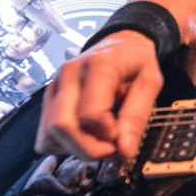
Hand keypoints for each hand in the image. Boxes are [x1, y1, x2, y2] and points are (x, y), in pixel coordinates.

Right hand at [35, 30, 163, 158]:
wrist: (120, 44)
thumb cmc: (136, 62)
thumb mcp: (150, 83)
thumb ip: (137, 116)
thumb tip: (125, 151)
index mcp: (98, 66)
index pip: (90, 114)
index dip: (107, 136)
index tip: (123, 141)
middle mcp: (69, 74)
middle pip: (63, 125)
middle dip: (88, 149)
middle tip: (112, 151)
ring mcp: (54, 86)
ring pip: (50, 132)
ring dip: (76, 149)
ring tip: (100, 143)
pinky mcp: (47, 98)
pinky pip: (45, 135)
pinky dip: (63, 145)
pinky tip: (84, 138)